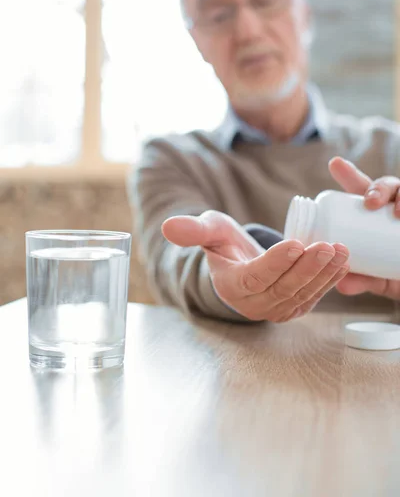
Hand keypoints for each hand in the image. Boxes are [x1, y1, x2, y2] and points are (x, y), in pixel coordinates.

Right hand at [162, 210, 348, 321]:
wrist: (240, 264)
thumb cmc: (224, 245)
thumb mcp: (209, 232)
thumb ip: (193, 230)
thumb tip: (168, 226)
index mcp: (232, 286)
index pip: (256, 277)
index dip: (276, 263)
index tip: (296, 243)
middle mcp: (254, 305)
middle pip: (284, 288)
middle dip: (307, 268)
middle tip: (326, 246)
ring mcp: (276, 309)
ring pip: (302, 293)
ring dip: (324, 274)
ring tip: (341, 251)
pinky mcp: (293, 307)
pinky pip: (313, 295)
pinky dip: (329, 279)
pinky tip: (343, 262)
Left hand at [329, 156, 399, 298]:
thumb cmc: (397, 276)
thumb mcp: (379, 280)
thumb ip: (361, 280)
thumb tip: (341, 285)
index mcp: (374, 215)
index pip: (361, 189)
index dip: (349, 174)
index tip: (335, 163)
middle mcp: (393, 208)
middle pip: (385, 186)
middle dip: (377, 188)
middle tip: (370, 203)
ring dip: (399, 196)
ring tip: (396, 211)